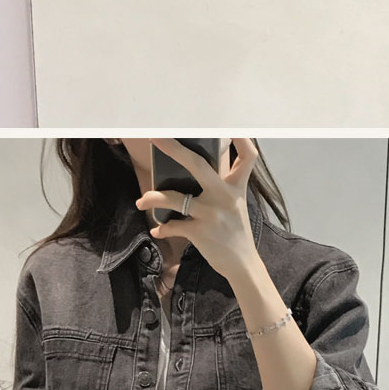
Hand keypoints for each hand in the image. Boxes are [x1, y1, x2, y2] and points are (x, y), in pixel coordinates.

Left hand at [135, 139, 257, 296]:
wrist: (242, 265)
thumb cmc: (237, 233)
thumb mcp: (237, 204)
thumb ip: (223, 186)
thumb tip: (199, 170)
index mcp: (235, 186)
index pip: (246, 157)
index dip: (241, 138)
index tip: (229, 124)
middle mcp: (224, 196)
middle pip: (198, 164)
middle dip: (174, 150)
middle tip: (155, 138)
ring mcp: (211, 213)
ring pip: (174, 198)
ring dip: (153, 199)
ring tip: (141, 201)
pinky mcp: (200, 232)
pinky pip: (173, 225)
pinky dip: (162, 228)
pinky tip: (157, 230)